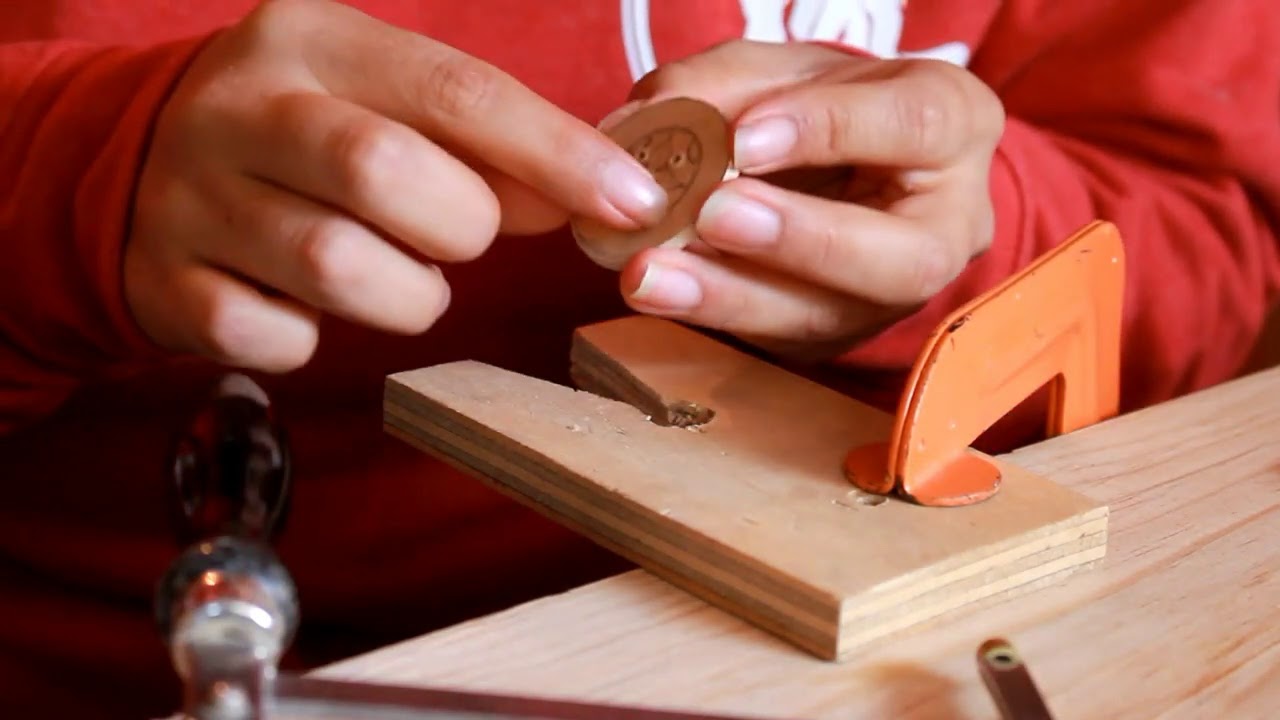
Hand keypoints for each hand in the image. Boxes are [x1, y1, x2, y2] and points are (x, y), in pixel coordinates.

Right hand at [127, 0, 666, 370]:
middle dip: (459, 226)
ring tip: (395, 273)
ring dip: (404, 294)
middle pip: (385, 172)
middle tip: (457, 234)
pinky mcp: (167, 284)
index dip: (557, 152)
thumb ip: (484, 140)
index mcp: (312, 41)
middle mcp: (241, 108)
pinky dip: (318, 338)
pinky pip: (278, 337)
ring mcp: (191, 197)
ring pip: (338, 268)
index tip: (631, 201)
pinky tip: (310, 306)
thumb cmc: (302, 132)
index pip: (457, 91)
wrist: (131, 163)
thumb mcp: (382, 99)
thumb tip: (593, 196)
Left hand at [613, 41, 1003, 358]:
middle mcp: (949, 226)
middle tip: (711, 215)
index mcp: (956, 125)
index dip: (828, 131)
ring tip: (652, 274)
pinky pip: (779, 339)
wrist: (834, 166)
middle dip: (798, 240)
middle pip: (901, 259)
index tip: (743, 137)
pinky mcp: (838, 335)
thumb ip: (724, 84)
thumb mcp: (782, 69)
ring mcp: (896, 296)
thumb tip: (652, 119)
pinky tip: (659, 292)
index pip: (913, 124)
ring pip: (831, 316)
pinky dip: (711, 314)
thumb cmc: (819, 104)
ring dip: (732, 297)